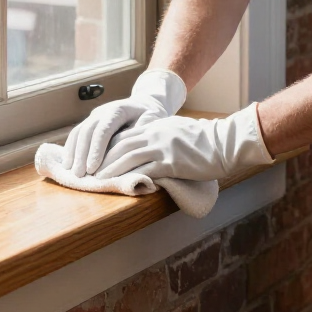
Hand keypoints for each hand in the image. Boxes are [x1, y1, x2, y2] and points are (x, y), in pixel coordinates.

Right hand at [62, 69, 186, 176]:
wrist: (144, 104)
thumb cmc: (150, 116)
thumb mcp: (152, 121)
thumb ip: (140, 135)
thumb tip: (129, 151)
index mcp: (118, 110)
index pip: (103, 130)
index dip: (96, 149)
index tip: (92, 168)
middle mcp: (102, 111)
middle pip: (87, 131)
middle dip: (81, 154)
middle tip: (79, 175)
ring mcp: (94, 116)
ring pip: (78, 132)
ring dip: (73, 153)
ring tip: (71, 172)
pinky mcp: (90, 122)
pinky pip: (76, 134)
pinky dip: (71, 149)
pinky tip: (68, 164)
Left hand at [95, 103, 272, 182]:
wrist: (224, 143)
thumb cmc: (204, 141)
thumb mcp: (176, 131)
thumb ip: (159, 136)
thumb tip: (145, 147)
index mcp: (155, 126)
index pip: (123, 136)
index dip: (106, 149)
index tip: (94, 160)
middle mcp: (154, 134)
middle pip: (120, 146)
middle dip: (101, 159)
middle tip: (87, 172)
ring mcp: (162, 147)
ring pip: (127, 157)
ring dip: (110, 170)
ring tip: (97, 180)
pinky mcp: (170, 162)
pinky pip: (145, 170)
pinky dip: (130, 177)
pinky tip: (121, 185)